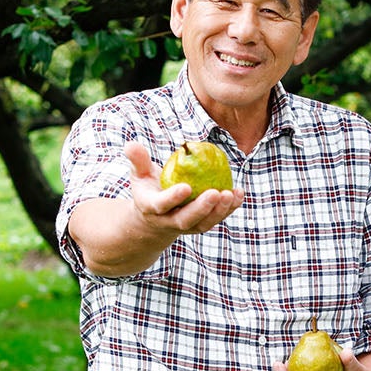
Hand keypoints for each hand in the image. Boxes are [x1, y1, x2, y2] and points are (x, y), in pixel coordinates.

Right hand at [124, 139, 242, 235]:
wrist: (153, 217)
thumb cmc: (147, 188)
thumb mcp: (139, 174)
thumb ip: (137, 160)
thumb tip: (131, 145)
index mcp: (151, 208)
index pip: (161, 205)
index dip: (172, 198)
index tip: (186, 187)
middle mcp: (169, 221)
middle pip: (186, 219)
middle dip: (202, 208)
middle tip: (216, 193)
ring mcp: (186, 226)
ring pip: (204, 223)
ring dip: (219, 211)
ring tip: (231, 194)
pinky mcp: (200, 225)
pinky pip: (216, 218)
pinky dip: (229, 208)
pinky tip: (239, 194)